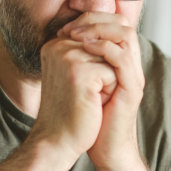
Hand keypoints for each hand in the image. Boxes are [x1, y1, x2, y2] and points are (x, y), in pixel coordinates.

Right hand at [28, 37, 117, 163]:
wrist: (58, 141)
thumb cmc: (70, 109)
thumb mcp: (76, 72)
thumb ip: (87, 49)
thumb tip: (115, 30)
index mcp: (55, 43)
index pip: (97, 36)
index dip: (100, 64)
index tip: (80, 84)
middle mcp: (58, 46)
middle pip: (106, 46)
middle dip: (105, 71)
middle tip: (85, 93)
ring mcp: (68, 57)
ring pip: (112, 58)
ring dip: (108, 80)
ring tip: (87, 97)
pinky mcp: (80, 72)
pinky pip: (113, 72)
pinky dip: (109, 90)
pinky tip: (90, 103)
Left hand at [59, 12, 144, 170]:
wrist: (104, 149)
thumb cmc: (90, 118)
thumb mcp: (82, 84)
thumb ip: (80, 62)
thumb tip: (61, 42)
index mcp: (120, 62)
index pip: (115, 24)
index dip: (92, 19)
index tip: (67, 27)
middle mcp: (130, 66)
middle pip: (123, 23)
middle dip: (95, 19)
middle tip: (71, 28)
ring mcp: (133, 76)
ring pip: (126, 35)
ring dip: (98, 29)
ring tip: (76, 36)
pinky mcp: (131, 90)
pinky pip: (122, 58)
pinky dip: (103, 47)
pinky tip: (84, 49)